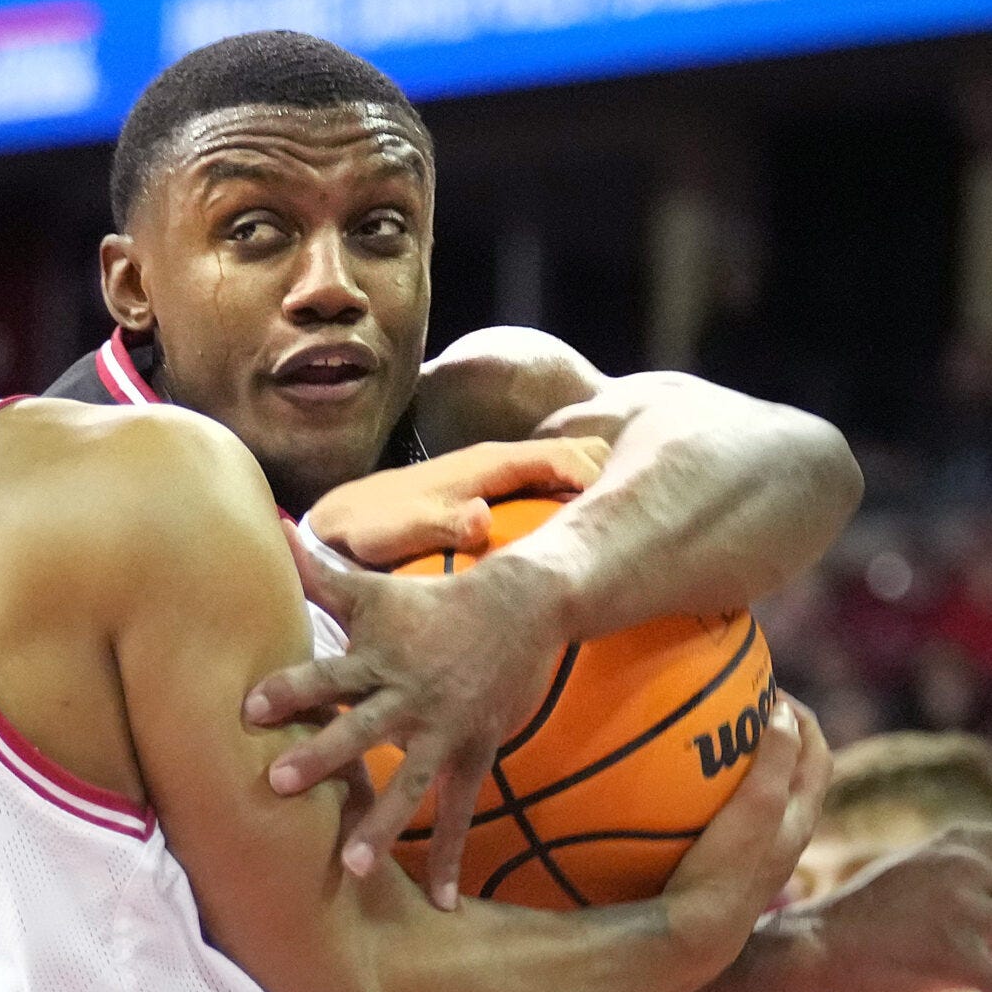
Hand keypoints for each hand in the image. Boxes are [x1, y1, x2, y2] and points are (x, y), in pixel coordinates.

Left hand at [248, 528, 571, 902]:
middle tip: (280, 783)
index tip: (250, 706)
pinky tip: (440, 903)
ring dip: (381, 826)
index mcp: (378, 659)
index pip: (328, 674)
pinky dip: (448, 858)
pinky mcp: (473, 754)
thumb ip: (318, 573)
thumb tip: (272, 531)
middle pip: (360, 730)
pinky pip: (460, 813)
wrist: (523, 608)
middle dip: (322, 757)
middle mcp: (408, 698)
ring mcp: (443, 731)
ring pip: (410, 783)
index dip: (292, 687)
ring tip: (351, 868)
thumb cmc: (433, 602)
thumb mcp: (375, 589)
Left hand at [301, 437, 610, 567]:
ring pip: (562, 474)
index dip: (596, 473)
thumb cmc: (367, 529)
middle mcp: (497, 465)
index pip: (558, 457)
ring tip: (638, 520)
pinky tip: (594, 533)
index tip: (634, 500)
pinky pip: (546, 491)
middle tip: (654, 510)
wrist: (337, 525)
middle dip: (613, 475)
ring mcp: (498, 480)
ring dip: (597, 490)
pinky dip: (575, 501)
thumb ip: (436, 523)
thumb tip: (480, 520)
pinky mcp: (493, 499)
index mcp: (485, 465)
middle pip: (571, 460)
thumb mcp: (395, 530)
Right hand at [662, 697, 831, 968]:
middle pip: (790, 773)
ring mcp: (748, 857)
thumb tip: (782, 711)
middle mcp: (781, 840)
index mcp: (799, 821)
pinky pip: (720, 818)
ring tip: (702, 740)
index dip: (803, 717)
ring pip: (756, 797)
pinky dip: (707, 795)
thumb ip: (776, 758)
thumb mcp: (759, 807)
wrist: (690, 941)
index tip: (771, 689)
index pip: (818, 755)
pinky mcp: (717, 869)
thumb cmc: (726, 872)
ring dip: (740, 765)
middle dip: (772, 735)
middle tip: (737, 707)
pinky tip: (666, 789)